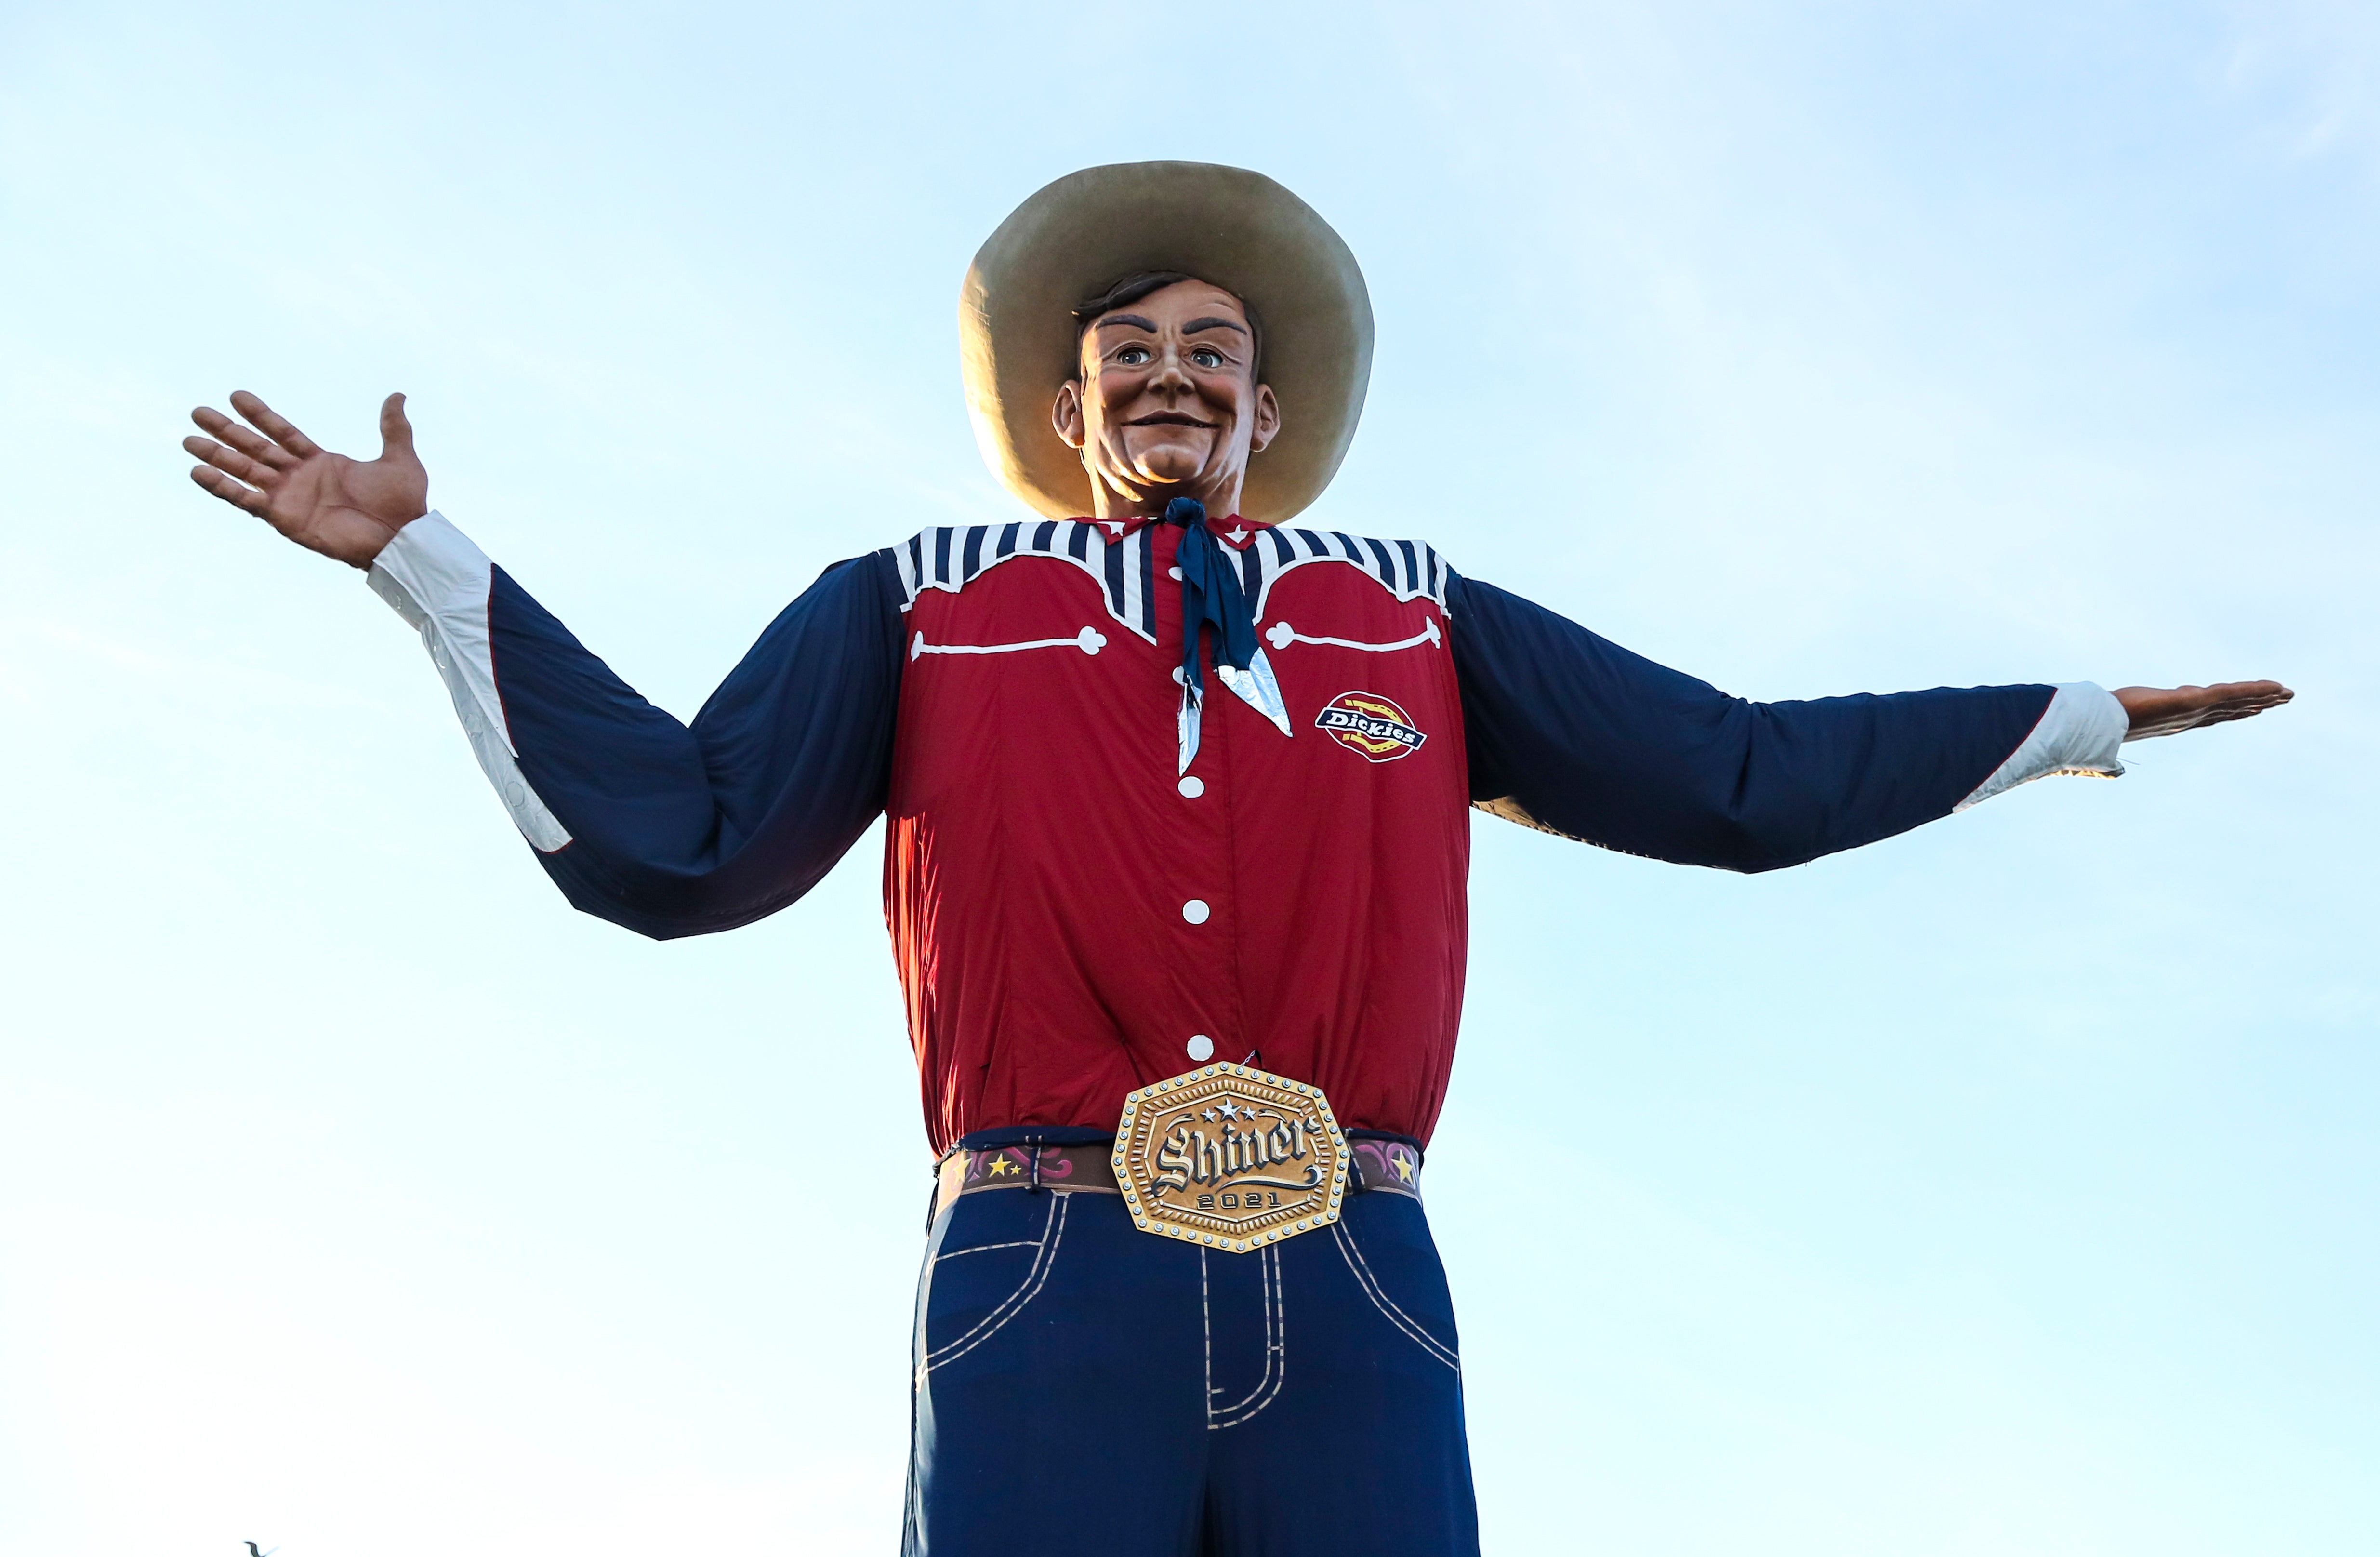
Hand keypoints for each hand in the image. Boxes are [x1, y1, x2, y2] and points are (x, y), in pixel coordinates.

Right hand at [185, 391, 426, 568]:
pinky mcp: (283, 517)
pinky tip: (198, 473)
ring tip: (188, 441)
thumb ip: (393, 427)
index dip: (260, 415)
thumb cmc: (403, 504)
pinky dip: (222, 487)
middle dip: (226, 430)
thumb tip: (398, 395)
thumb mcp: (400, 458)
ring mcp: (289, 497)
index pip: (282, 433)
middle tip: (197, 412)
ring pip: (245, 470)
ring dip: (216, 456)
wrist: (402, 539)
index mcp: (321, 462)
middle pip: (255, 447)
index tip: (236, 395)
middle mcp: (299, 477)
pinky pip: (246, 500)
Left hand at [2114, 680, 2292, 739]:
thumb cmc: (2105, 722)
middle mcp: (2191, 718)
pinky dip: (2253, 689)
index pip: (2213, 716)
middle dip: (2257, 704)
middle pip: (2232, 710)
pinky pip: (2230, 693)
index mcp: (2177, 721)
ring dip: (2263, 696)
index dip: (2235, 712)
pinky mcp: (2194, 700)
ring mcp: (2195, 710)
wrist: (2100, 723)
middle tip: (2282, 698)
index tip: (2252, 709)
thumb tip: (2108, 760)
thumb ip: (2120, 732)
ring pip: (2237, 701)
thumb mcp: (2119, 722)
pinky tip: (2273, 686)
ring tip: (2286, 692)